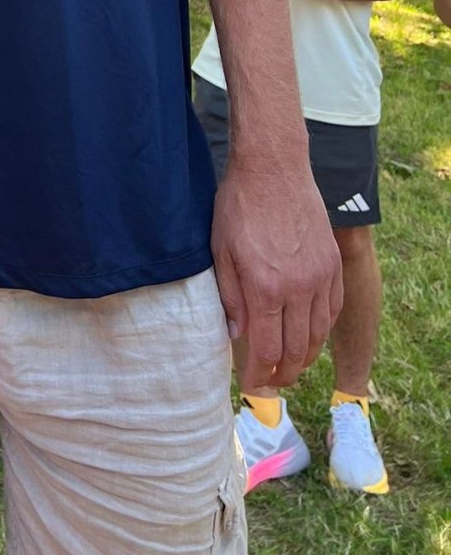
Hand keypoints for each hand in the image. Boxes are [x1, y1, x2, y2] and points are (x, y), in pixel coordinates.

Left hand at [211, 156, 342, 389]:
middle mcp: (299, 288)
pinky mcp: (332, 264)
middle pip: (297, 349)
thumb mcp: (221, 251)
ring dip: (305, 356)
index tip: (252, 384)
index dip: (260, 374)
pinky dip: (322, 329)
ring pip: (318, 334)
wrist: (274, 169)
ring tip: (290, 365)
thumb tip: (238, 335)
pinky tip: (310, 335)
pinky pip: (333, 309)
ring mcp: (320, 276)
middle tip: (272, 382)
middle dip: (283, 373)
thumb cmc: (239, 206)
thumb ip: (230, 298)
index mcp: (266, 287)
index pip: (267, 349)